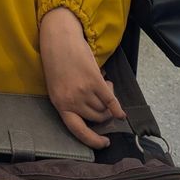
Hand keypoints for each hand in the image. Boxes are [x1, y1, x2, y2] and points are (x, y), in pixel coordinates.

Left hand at [39, 6, 124, 148]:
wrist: (58, 37)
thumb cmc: (57, 60)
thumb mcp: (58, 86)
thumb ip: (71, 101)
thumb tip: (94, 115)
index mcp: (59, 104)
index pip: (77, 130)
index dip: (92, 140)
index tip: (103, 143)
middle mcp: (71, 100)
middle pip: (96, 118)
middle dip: (103, 113)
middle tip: (103, 99)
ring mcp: (83, 91)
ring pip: (104, 109)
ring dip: (108, 102)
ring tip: (105, 87)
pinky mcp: (94, 80)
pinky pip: (111, 100)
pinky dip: (118, 108)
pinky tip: (122, 113)